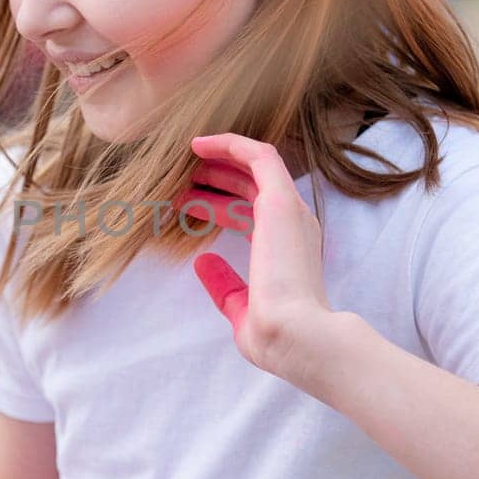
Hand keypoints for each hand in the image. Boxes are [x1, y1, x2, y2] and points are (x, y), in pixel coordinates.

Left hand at [182, 133, 337, 389]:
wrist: (293, 334)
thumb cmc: (272, 332)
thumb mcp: (240, 305)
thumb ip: (224, 283)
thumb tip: (203, 263)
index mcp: (289, 251)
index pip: (253, 217)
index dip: (221, 207)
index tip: (191, 204)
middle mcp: (294, 225)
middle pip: (253, 189)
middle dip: (218, 181)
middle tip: (183, 180)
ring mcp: (290, 210)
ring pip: (256, 167)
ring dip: (221, 160)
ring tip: (187, 158)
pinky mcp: (281, 200)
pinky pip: (259, 156)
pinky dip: (230, 145)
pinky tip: (199, 144)